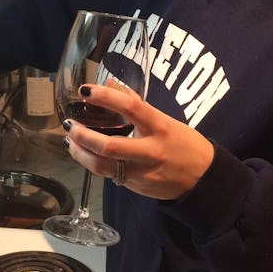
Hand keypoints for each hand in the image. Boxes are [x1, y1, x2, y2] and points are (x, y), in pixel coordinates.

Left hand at [62, 82, 214, 199]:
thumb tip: (112, 85)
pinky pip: (109, 175)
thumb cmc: (184, 144)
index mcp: (160, 127)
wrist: (203, 180)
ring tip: (69, 140)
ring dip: (80, 153)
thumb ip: (138, 104)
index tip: (85, 91)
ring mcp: (142, 172)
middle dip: (83, 135)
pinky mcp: (136, 186)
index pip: (131, 107)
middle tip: (69, 124)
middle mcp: (150, 151)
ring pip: (103, 166)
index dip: (106, 97)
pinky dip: (92, 163)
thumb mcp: (165, 119)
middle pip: (110, 146)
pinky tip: (83, 154)